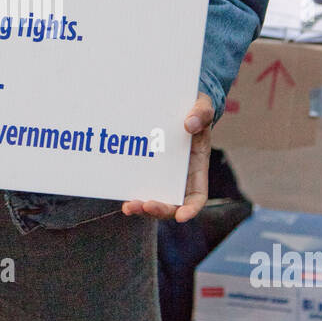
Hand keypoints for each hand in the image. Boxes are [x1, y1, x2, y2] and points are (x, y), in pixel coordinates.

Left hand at [122, 92, 214, 222]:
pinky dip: (130, 191)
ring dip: (141, 206)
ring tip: (128, 206)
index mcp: (196, 168)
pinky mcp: (145, 168)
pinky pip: (138, 184)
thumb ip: (201, 113)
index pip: (197, 197)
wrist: (178, 104)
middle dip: (159, 210)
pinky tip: (119, 191)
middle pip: (171, 205)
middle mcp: (179, 178)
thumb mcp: (203, 106)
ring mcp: (160, 175)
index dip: (190, 209)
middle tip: (144, 205)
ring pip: (152, 200)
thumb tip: (189, 124)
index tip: (182, 217)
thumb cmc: (195, 109)